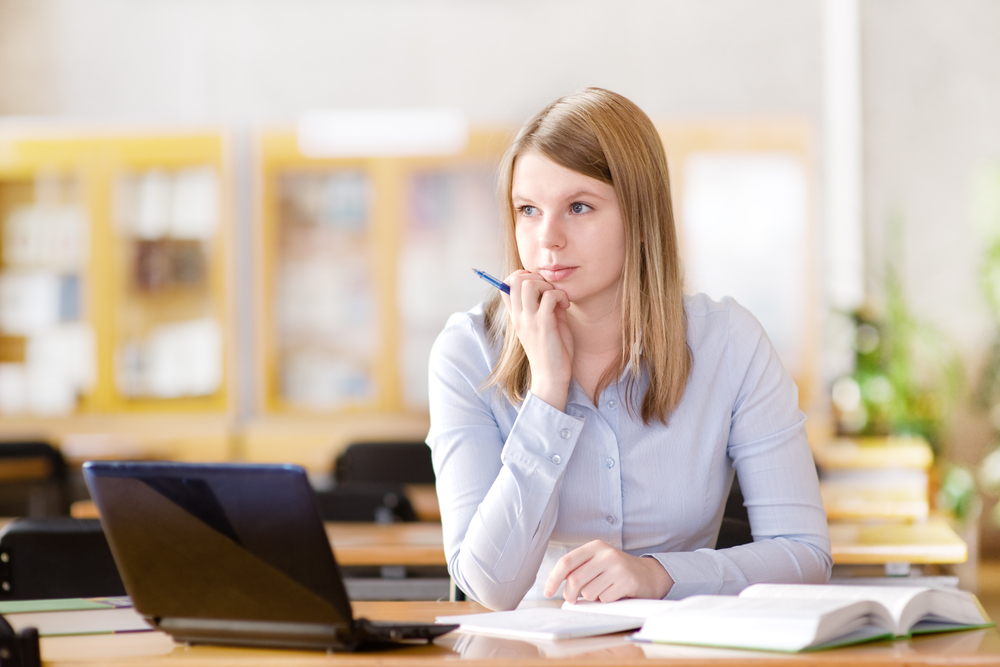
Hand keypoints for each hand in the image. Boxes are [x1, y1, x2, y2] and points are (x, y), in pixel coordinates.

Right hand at [501, 270, 572, 410]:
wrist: (551, 376)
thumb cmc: (552, 352)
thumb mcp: (545, 325)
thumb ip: (546, 307)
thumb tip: (554, 291)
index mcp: (516, 316)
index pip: (505, 285)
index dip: (522, 277)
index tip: (540, 286)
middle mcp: (518, 316)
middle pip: (516, 279)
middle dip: (536, 277)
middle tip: (550, 290)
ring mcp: (529, 320)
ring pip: (529, 284)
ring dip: (547, 285)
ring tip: (558, 298)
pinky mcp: (543, 324)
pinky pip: (549, 296)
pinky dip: (560, 295)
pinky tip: (566, 306)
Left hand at [544, 540, 673, 602]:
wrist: (649, 575)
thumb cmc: (616, 571)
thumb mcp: (597, 562)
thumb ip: (577, 568)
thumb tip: (553, 581)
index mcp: (595, 546)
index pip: (566, 562)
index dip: (554, 578)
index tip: (548, 591)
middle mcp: (606, 553)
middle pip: (575, 580)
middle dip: (569, 594)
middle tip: (572, 600)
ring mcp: (618, 567)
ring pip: (589, 592)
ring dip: (591, 597)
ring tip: (602, 590)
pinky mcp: (627, 581)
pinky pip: (605, 598)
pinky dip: (606, 600)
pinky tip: (615, 593)